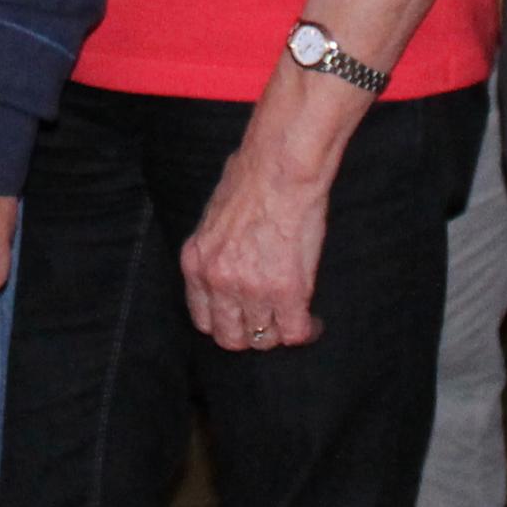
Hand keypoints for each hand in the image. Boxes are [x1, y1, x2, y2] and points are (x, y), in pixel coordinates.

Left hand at [180, 138, 332, 352]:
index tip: (242, 318)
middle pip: (230, 337)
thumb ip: (218, 249)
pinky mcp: (286, 291)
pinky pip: (295, 331)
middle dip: (251, 334)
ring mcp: (251, 289)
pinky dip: (305, 331)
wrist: (281, 167)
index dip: (226, 322)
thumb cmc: (252, 177)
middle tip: (269, 322)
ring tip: (293, 320)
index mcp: (196, 262)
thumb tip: (233, 259)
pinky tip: (311, 322)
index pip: (203, 319)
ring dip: (279, 332)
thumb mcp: (215, 218)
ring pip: (263, 339)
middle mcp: (218, 281)